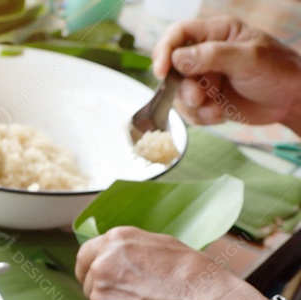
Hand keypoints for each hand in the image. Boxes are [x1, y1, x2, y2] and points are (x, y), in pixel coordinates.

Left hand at [75, 227, 263, 299]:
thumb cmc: (194, 276)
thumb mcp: (161, 246)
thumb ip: (128, 251)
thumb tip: (114, 260)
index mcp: (114, 243)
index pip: (85, 256)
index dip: (91, 268)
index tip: (95, 276)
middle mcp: (101, 268)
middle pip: (90, 283)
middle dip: (107, 290)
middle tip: (138, 297)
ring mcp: (100, 299)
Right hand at [152, 16, 300, 128]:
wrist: (292, 100)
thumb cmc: (279, 70)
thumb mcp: (249, 58)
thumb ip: (212, 56)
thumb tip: (177, 59)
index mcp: (216, 33)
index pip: (178, 34)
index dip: (164, 51)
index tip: (161, 72)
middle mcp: (205, 54)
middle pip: (172, 68)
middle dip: (182, 87)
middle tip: (199, 97)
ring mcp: (205, 77)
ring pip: (178, 93)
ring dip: (193, 106)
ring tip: (216, 109)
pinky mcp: (206, 99)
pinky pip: (189, 111)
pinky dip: (201, 116)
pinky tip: (220, 114)